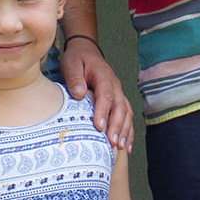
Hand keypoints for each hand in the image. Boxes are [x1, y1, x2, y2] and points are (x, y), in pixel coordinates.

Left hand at [60, 35, 133, 150]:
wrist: (86, 52)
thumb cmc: (77, 59)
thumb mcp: (71, 63)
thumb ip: (74, 77)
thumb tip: (79, 94)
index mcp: (104, 76)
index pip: (106, 95)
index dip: (103, 111)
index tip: (98, 126)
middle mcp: (115, 85)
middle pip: (120, 107)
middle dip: (117, 126)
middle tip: (111, 143)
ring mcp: (119, 93)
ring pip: (127, 113)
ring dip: (124, 131)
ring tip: (120, 147)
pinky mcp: (119, 101)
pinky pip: (127, 117)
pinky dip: (128, 132)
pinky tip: (126, 146)